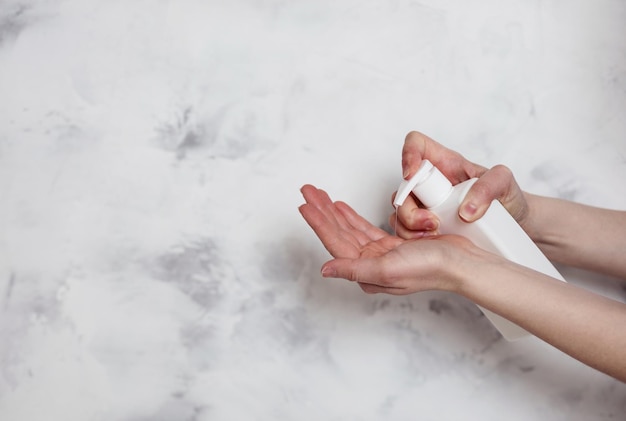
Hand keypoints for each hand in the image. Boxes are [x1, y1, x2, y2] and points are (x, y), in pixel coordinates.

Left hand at [299, 184, 475, 293]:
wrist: (461, 264)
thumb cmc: (429, 269)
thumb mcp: (387, 269)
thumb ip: (354, 269)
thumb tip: (325, 270)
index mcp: (365, 272)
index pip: (335, 243)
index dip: (318, 223)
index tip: (304, 205)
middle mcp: (369, 265)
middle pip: (339, 233)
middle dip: (322, 211)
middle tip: (308, 191)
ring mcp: (380, 255)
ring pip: (350, 228)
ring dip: (334, 211)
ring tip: (320, 195)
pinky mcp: (392, 246)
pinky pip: (365, 228)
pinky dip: (352, 217)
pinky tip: (342, 208)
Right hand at [392, 131, 530, 237]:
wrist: (513, 224)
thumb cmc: (506, 197)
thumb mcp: (504, 183)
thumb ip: (488, 188)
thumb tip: (465, 211)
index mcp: (444, 164)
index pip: (416, 145)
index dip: (408, 155)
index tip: (412, 176)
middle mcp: (429, 184)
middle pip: (401, 189)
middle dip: (409, 209)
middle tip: (432, 223)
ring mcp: (424, 206)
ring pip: (399, 213)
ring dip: (409, 228)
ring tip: (435, 237)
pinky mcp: (424, 228)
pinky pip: (406, 233)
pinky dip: (412, 242)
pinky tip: (432, 245)